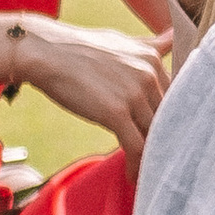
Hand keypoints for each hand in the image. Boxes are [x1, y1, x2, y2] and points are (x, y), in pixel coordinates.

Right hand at [9, 16, 171, 168]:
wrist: (42, 51)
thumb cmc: (77, 49)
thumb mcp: (120, 41)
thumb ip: (149, 46)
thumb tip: (172, 38)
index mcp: (152, 59)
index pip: (173, 98)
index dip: (167, 120)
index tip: (161, 136)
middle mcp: (149, 74)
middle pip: (166, 118)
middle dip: (163, 141)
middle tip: (159, 160)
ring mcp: (134, 94)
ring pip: (154, 135)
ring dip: (152, 157)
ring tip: (146, 171)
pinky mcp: (115, 112)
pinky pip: (136, 147)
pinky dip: (135, 165)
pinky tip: (131, 176)